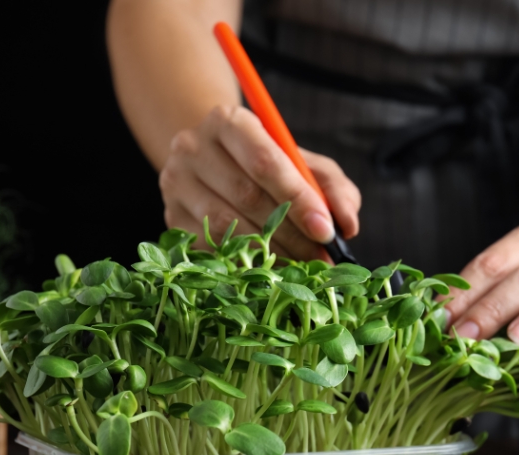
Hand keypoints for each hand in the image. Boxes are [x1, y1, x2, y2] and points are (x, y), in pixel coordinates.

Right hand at [159, 105, 360, 258]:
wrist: (213, 160)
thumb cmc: (268, 162)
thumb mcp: (305, 163)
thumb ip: (333, 187)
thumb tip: (347, 224)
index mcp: (229, 121)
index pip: (265, 162)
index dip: (298, 199)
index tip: (327, 231)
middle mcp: (193, 147)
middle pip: (247, 196)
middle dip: (291, 233)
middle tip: (321, 257)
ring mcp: (175, 183)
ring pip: (226, 226)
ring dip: (271, 252)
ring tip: (302, 266)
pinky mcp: (171, 216)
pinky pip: (211, 247)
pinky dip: (246, 263)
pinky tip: (272, 269)